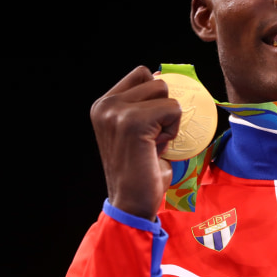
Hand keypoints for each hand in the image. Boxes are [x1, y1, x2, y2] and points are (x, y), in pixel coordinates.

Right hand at [90, 65, 180, 220]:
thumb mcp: (139, 129)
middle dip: (163, 108)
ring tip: (153, 143)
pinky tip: (157, 148)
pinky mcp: (132, 121)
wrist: (131, 203)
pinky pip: (173, 108)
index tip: (150, 125)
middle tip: (151, 138)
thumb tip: (165, 77)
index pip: (142, 73)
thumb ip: (146, 104)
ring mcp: (116, 111)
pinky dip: (173, 129)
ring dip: (169, 119)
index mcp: (103, 104)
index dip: (156, 96)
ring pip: (165, 92)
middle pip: (156, 80)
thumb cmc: (141, 169)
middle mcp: (105, 104)